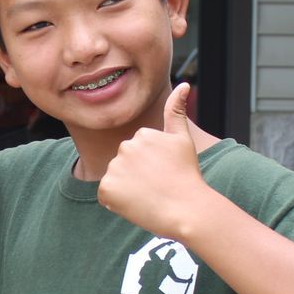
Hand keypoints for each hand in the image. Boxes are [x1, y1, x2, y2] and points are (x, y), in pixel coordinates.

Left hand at [98, 83, 211, 237]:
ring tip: (148, 195)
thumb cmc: (187, 175)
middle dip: (136, 175)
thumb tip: (185, 84)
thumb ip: (177, 110)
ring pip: (115, 179)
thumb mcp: (183, 139)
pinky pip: (106, 195)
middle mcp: (125, 147)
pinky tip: (135, 204)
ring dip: (126, 188)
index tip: (164, 174)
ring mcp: (114, 168)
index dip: (150, 166)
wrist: (186, 209)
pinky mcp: (106, 188)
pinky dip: (116, 203)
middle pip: (124, 164)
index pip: (137, 152)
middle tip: (157, 186)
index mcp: (141, 135)